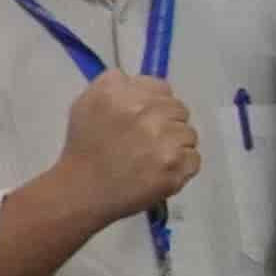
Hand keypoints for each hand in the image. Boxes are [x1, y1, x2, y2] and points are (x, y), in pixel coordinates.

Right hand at [53, 72, 200, 227]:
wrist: (82, 191)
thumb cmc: (84, 147)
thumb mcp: (88, 102)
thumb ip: (118, 85)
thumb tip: (149, 85)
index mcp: (120, 91)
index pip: (161, 87)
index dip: (155, 104)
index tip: (145, 118)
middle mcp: (144, 110)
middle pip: (179, 109)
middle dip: (166, 124)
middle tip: (146, 142)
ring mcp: (164, 139)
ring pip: (189, 134)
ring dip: (175, 146)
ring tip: (150, 159)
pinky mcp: (176, 166)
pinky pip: (194, 158)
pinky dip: (180, 167)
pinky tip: (158, 172)